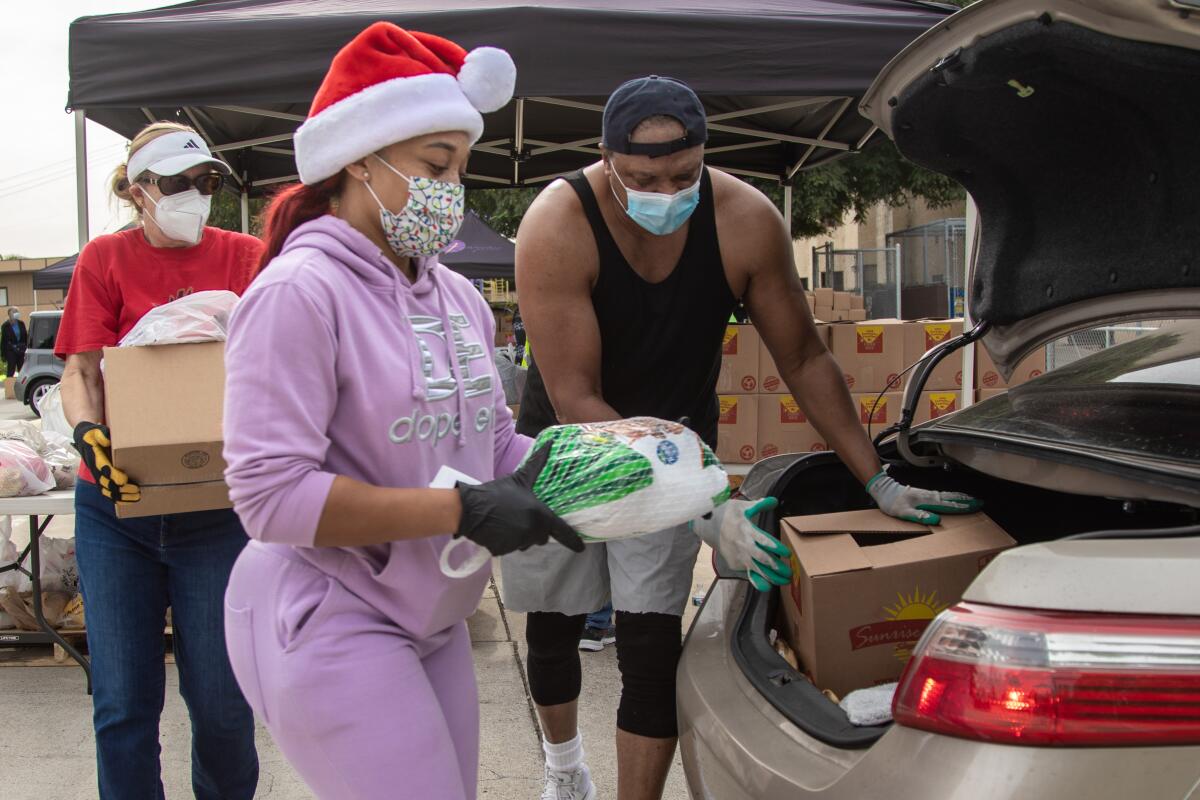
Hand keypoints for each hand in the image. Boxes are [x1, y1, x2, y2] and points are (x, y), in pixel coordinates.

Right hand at [72, 422, 139, 503]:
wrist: (84, 439)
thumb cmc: (93, 434)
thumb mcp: (96, 430)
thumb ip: (101, 434)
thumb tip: (106, 440)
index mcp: (95, 458)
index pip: (103, 469)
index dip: (112, 475)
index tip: (124, 479)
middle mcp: (96, 470)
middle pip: (107, 484)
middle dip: (121, 489)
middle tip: (137, 490)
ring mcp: (99, 476)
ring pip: (108, 491)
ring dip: (122, 496)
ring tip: (137, 497)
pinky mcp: (102, 480)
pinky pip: (108, 493)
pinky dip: (118, 499)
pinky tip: (130, 501)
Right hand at [454, 444, 583, 556]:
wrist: (470, 508)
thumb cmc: (497, 492)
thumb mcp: (521, 478)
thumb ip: (538, 463)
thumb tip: (550, 442)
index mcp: (539, 514)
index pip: (560, 529)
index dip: (572, 539)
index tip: (581, 547)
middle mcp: (532, 530)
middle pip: (541, 537)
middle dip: (534, 530)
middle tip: (520, 517)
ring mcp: (517, 542)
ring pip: (525, 543)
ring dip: (520, 536)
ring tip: (506, 520)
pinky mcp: (503, 550)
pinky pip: (509, 548)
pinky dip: (505, 541)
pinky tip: (497, 529)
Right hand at [692, 497, 791, 591]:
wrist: (705, 525)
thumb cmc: (726, 514)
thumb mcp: (742, 507)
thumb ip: (760, 505)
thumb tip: (775, 501)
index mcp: (746, 529)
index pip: (764, 541)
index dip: (776, 548)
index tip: (788, 554)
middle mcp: (742, 545)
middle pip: (762, 558)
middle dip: (777, 567)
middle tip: (790, 572)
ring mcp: (737, 555)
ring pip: (756, 569)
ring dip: (771, 576)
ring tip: (783, 581)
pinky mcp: (733, 563)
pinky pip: (748, 573)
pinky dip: (758, 580)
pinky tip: (768, 585)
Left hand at [866, 469, 980, 524]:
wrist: (884, 490)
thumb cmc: (892, 503)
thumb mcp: (903, 513)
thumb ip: (919, 516)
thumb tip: (936, 520)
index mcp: (927, 501)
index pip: (949, 505)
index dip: (963, 506)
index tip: (975, 507)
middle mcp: (929, 496)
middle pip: (952, 498)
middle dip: (967, 500)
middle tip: (980, 502)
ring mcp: (927, 493)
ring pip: (948, 495)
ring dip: (961, 497)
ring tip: (972, 499)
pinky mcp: (924, 493)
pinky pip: (942, 494)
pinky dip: (952, 495)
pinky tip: (954, 497)